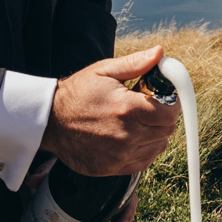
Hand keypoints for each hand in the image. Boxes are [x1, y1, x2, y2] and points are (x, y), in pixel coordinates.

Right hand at [40, 46, 180, 177]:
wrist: (50, 121)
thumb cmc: (77, 93)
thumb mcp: (104, 71)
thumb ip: (135, 63)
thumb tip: (160, 53)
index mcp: (127, 109)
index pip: (170, 112)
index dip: (171, 103)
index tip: (164, 98)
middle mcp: (126, 135)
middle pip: (167, 130)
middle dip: (163, 117)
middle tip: (149, 108)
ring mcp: (120, 155)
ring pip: (158, 146)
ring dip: (155, 134)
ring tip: (138, 122)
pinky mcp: (113, 168)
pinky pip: (144, 161)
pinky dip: (145, 150)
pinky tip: (132, 137)